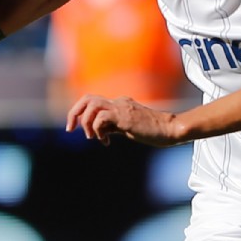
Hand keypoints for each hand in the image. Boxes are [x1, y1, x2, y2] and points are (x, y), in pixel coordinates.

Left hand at [65, 94, 182, 146]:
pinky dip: (98, 130)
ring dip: (86, 123)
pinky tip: (107, 141)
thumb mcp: (129, 128)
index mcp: (119, 103)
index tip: (76, 128)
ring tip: (92, 137)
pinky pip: (101, 118)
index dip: (80, 113)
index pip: (92, 101)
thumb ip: (115, 126)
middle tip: (70, 129)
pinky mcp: (125, 116)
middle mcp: (118, 102)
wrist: (170, 129)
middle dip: (74, 113)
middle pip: (87, 98)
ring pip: (91, 105)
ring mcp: (121, 107)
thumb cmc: (154, 131)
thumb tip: (101, 131)